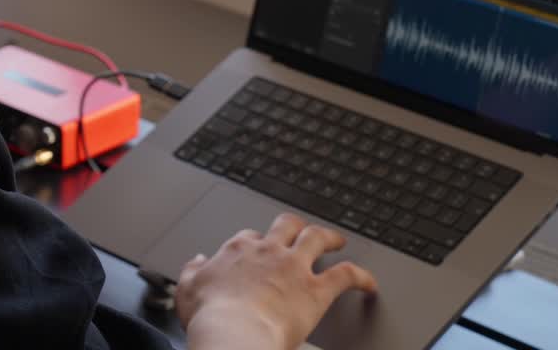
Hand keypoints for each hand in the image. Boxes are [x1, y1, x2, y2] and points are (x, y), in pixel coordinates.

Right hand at [175, 213, 378, 349]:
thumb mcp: (187, 289)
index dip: (258, 242)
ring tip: (338, 240)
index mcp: (238, 251)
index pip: (251, 237)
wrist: (233, 333)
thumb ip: (192, 271)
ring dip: (330, 237)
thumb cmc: (211, 316)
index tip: (260, 250)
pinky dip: (361, 277)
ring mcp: (294, 268)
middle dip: (295, 226)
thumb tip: (197, 261)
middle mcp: (269, 252)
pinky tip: (369, 283)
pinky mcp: (316, 290)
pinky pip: (346, 276)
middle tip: (301, 231)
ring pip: (317, 238)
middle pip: (286, 225)